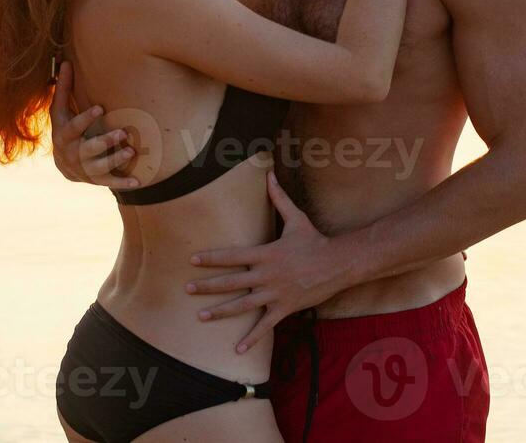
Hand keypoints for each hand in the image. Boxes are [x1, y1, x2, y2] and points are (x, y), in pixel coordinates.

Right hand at [49, 60, 140, 188]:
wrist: (64, 165)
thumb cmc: (65, 128)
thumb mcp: (60, 111)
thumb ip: (64, 88)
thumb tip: (65, 62)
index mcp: (64, 134)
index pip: (74, 126)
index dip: (86, 118)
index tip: (100, 108)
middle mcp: (73, 153)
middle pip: (88, 148)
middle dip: (104, 142)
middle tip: (121, 133)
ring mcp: (85, 168)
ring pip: (100, 166)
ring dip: (115, 160)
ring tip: (130, 151)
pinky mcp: (96, 179)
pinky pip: (110, 182)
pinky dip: (123, 182)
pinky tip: (137, 182)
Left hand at [185, 171, 343, 353]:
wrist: (338, 264)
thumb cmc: (315, 240)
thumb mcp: (296, 218)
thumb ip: (279, 199)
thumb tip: (269, 174)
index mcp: (266, 254)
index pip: (232, 256)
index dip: (211, 259)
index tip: (192, 260)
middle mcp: (266, 276)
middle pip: (231, 282)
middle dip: (207, 286)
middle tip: (186, 289)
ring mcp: (274, 294)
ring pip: (242, 305)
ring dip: (220, 312)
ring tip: (201, 317)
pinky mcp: (284, 308)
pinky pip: (265, 325)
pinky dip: (251, 338)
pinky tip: (237, 350)